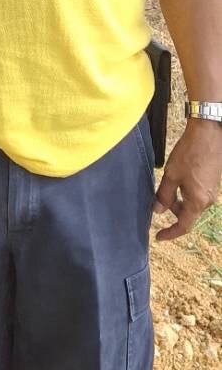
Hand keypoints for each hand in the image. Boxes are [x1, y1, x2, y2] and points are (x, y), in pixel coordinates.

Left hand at [154, 119, 221, 240]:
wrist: (209, 133)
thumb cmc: (190, 152)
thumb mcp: (172, 174)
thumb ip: (164, 195)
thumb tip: (157, 211)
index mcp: (197, 201)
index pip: (184, 226)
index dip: (170, 233)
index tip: (158, 236)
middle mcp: (207, 200)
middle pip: (188, 214)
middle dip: (172, 211)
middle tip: (158, 200)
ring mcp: (211, 191)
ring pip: (192, 203)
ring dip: (179, 200)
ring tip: (167, 185)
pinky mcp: (212, 182)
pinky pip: (197, 194)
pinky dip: (186, 192)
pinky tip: (178, 178)